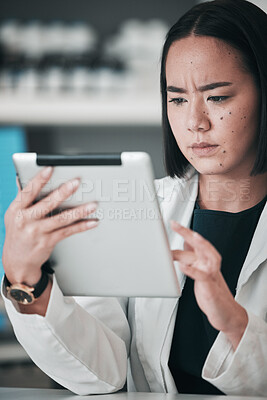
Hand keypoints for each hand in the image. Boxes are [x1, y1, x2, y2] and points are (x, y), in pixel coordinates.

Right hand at [3, 167, 98, 285]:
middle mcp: (26, 220)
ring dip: (79, 211)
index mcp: (16, 209)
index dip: (39, 180)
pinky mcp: (48, 242)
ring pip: (61, 219)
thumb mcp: (14, 215)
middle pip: (47, 204)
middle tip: (76, 182)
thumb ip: (22, 197)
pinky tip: (92, 221)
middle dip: (63, 192)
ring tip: (93, 204)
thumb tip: (22, 178)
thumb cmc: (18, 234)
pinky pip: (68, 231)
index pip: (28, 191)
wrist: (17, 262)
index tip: (50, 169)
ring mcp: (37, 232)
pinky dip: (81, 226)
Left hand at [171, 220, 247, 349]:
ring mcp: (211, 274)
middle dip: (187, 233)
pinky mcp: (209, 287)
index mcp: (206, 260)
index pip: (195, 242)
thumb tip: (185, 242)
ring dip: (198, 245)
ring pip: (205, 255)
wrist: (225, 312)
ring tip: (187, 237)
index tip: (173, 224)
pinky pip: (201, 276)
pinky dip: (192, 270)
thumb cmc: (211, 291)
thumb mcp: (200, 270)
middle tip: (175, 225)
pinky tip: (182, 267)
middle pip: (200, 244)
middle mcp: (209, 264)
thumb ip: (194, 257)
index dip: (185, 232)